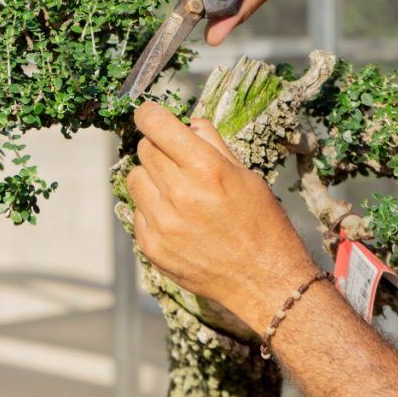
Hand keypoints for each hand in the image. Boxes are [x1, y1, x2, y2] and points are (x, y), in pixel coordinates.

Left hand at [129, 101, 317, 330]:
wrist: (262, 282)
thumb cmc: (261, 225)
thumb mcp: (246, 176)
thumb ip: (213, 145)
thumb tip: (189, 123)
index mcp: (205, 168)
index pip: (156, 125)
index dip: (149, 114)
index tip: (149, 114)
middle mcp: (179, 193)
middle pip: (145, 149)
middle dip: (159, 148)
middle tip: (179, 162)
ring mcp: (162, 221)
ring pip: (135, 178)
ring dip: (151, 178)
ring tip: (177, 192)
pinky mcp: (151, 245)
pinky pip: (137, 211)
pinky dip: (151, 209)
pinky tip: (177, 220)